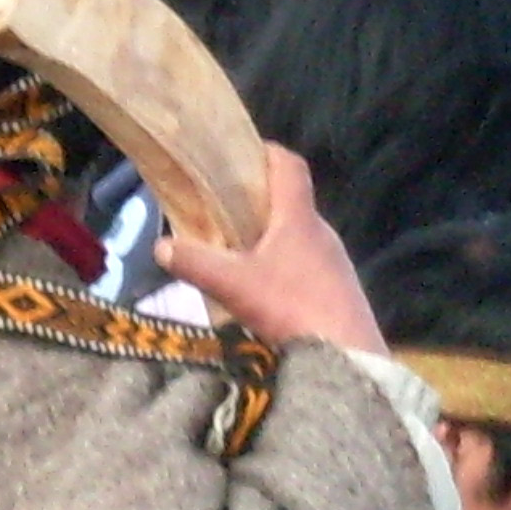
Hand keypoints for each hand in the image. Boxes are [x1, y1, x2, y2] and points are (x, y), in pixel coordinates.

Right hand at [153, 147, 382, 354]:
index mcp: (299, 218)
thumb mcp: (234, 285)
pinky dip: (284, 266)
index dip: (266, 152)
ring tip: (237, 253)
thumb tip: (161, 247)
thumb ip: (195, 263)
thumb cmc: (292, 308)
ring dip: (270, 238)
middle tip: (223, 209)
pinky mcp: (340, 291)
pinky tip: (265, 290)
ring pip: (299, 237)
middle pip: (291, 202)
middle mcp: (322, 233)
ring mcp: (336, 263)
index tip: (240, 153)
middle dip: (258, 201)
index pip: (289, 165)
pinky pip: (308, 265)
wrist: (349, 357)